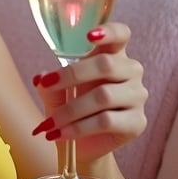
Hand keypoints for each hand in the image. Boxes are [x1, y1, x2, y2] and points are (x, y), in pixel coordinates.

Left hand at [32, 23, 147, 165]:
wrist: (81, 147)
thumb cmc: (70, 110)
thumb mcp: (55, 94)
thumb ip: (50, 83)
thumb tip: (40, 78)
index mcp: (113, 56)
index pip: (121, 35)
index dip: (109, 31)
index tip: (89, 35)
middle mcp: (130, 72)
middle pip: (106, 64)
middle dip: (72, 75)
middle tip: (46, 85)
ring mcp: (137, 97)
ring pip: (104, 95)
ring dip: (70, 110)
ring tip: (49, 124)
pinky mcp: (136, 122)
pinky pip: (106, 121)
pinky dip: (78, 128)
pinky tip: (61, 134)